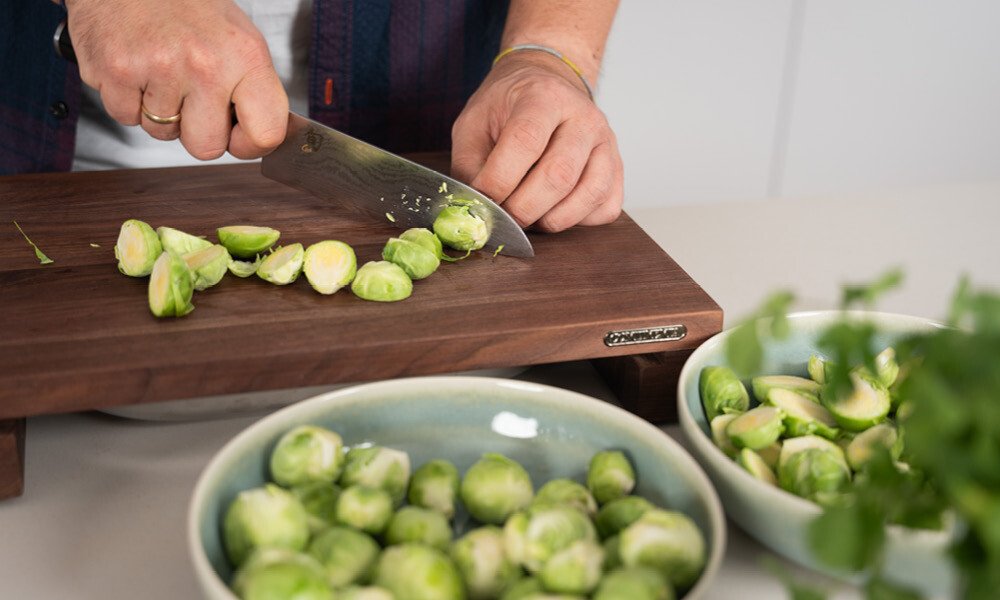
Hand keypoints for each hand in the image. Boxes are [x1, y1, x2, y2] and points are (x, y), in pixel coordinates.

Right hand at [66, 0, 287, 159]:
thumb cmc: (187, 6)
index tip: (238, 137)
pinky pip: (125, 117)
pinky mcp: (117, 71)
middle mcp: (205, 64)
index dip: (250, 146)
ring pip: (163, 133)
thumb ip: (253, 89)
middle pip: (207, 148)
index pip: (266, 132)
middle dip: (196, 132)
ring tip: (160, 71)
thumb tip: (262, 136)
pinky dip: (127, 99)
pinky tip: (136, 67)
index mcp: (245, 56)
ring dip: (159, 111)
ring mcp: (159, 68)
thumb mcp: (238, 39)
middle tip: (190, 99)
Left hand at [451, 52, 623, 231]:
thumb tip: (476, 210)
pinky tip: (556, 210)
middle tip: (504, 217)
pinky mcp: (617, 168)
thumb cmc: (507, 109)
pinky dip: (579, 221)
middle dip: (524, 208)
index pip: (526, 142)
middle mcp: (583, 117)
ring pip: (590, 194)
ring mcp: (606, 142)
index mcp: (542, 97)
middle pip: (560, 175)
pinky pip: (606, 207)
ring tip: (529, 217)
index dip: (500, 180)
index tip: (483, 201)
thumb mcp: (473, 124)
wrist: (545, 85)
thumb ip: (470, 166)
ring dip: (553, 219)